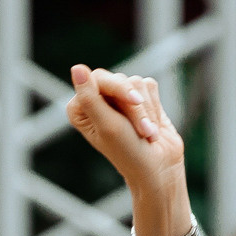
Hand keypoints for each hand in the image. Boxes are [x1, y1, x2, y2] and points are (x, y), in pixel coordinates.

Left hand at [67, 66, 183, 198]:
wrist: (158, 168)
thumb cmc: (128, 152)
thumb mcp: (107, 126)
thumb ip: (90, 97)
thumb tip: (77, 68)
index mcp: (80, 107)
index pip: (97, 78)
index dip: (118, 88)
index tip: (134, 101)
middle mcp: (97, 100)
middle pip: (119, 80)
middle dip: (135, 106)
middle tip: (143, 130)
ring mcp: (118, 99)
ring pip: (137, 83)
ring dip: (145, 112)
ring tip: (147, 134)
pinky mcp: (140, 98)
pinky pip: (150, 86)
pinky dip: (154, 107)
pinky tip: (152, 127)